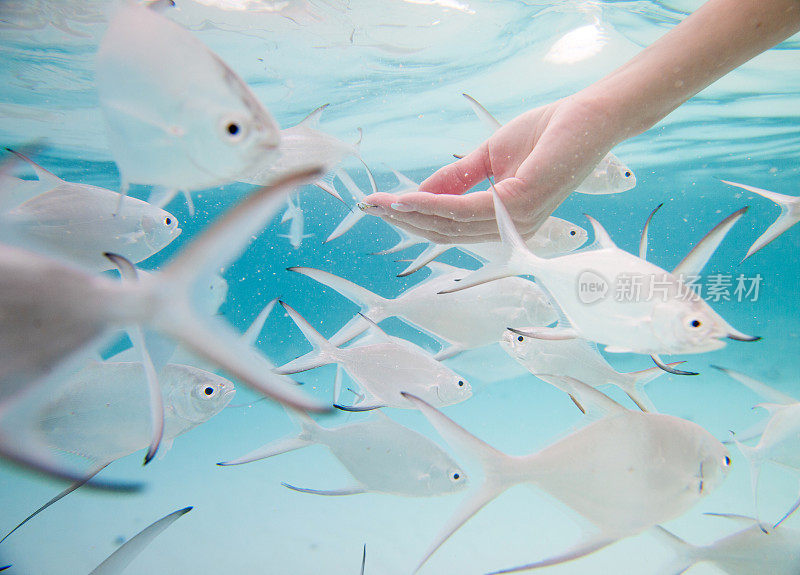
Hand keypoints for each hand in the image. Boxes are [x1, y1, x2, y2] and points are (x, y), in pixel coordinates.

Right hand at [362, 95, 617, 243]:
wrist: (587, 117)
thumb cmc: (545, 134)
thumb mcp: (488, 158)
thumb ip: (455, 179)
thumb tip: (416, 194)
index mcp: (504, 221)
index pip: (452, 227)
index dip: (414, 219)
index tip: (380, 207)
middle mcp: (510, 230)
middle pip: (446, 232)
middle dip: (405, 220)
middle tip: (369, 209)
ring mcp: (516, 222)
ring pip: (450, 225)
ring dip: (411, 215)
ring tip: (380, 204)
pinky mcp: (519, 206)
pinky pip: (465, 211)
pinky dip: (432, 205)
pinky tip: (406, 199)